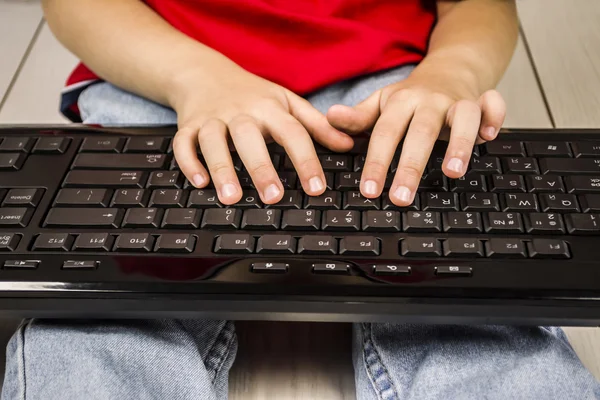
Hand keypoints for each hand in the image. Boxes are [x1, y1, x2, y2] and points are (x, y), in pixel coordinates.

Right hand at [171, 68, 353, 204]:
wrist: (205, 74)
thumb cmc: (253, 94)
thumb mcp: (287, 103)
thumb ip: (316, 125)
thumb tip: (348, 145)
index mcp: (270, 108)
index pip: (292, 133)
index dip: (306, 161)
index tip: (317, 188)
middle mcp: (240, 112)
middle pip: (250, 137)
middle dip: (261, 168)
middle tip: (274, 197)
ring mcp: (212, 118)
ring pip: (213, 141)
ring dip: (221, 168)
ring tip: (231, 198)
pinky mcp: (188, 126)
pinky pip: (183, 143)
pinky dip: (188, 162)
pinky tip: (199, 183)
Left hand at [327, 74, 505, 205]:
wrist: (448, 68)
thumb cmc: (411, 97)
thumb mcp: (381, 105)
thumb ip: (358, 117)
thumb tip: (330, 118)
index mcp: (401, 102)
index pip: (385, 134)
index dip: (376, 163)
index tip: (369, 191)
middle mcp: (429, 101)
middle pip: (420, 133)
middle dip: (410, 167)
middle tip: (400, 198)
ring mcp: (457, 100)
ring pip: (463, 118)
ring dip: (460, 143)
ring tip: (453, 172)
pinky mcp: (481, 101)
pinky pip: (494, 105)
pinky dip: (495, 117)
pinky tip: (490, 138)